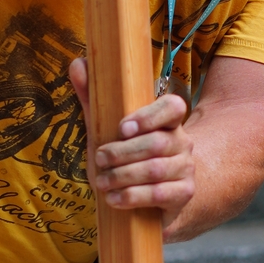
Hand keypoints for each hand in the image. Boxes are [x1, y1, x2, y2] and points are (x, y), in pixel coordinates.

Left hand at [69, 58, 194, 226]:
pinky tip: (114, 199)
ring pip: (155, 170)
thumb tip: (78, 63)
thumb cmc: (127, 157)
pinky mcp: (184, 193)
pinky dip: (132, 197)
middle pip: (157, 143)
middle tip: (100, 159)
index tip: (122, 127)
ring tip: (102, 182)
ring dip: (123, 176)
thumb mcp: (107, 128)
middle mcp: (182, 141)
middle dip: (122, 153)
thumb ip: (94, 97)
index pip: (173, 107)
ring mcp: (185, 168)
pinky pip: (160, 194)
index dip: (149, 115)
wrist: (153, 196)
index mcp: (167, 120)